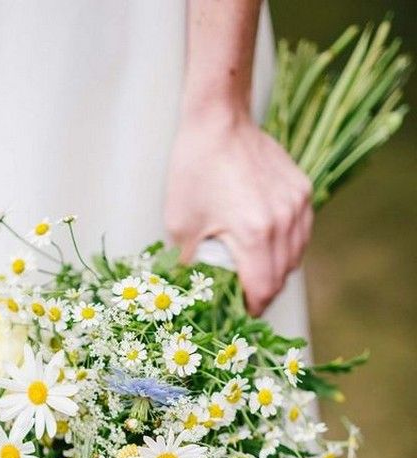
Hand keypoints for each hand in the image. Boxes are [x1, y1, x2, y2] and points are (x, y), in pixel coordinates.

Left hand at [165, 111, 313, 314]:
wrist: (218, 119)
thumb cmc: (194, 170)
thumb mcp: (180, 225)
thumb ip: (192, 264)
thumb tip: (194, 292)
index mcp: (254, 234)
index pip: (263, 290)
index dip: (251, 308)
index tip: (238, 314)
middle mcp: (283, 221)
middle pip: (281, 277)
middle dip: (262, 293)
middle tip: (243, 298)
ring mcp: (297, 204)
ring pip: (295, 256)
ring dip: (276, 271)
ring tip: (254, 273)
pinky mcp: (302, 190)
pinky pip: (301, 232)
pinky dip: (286, 246)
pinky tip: (267, 246)